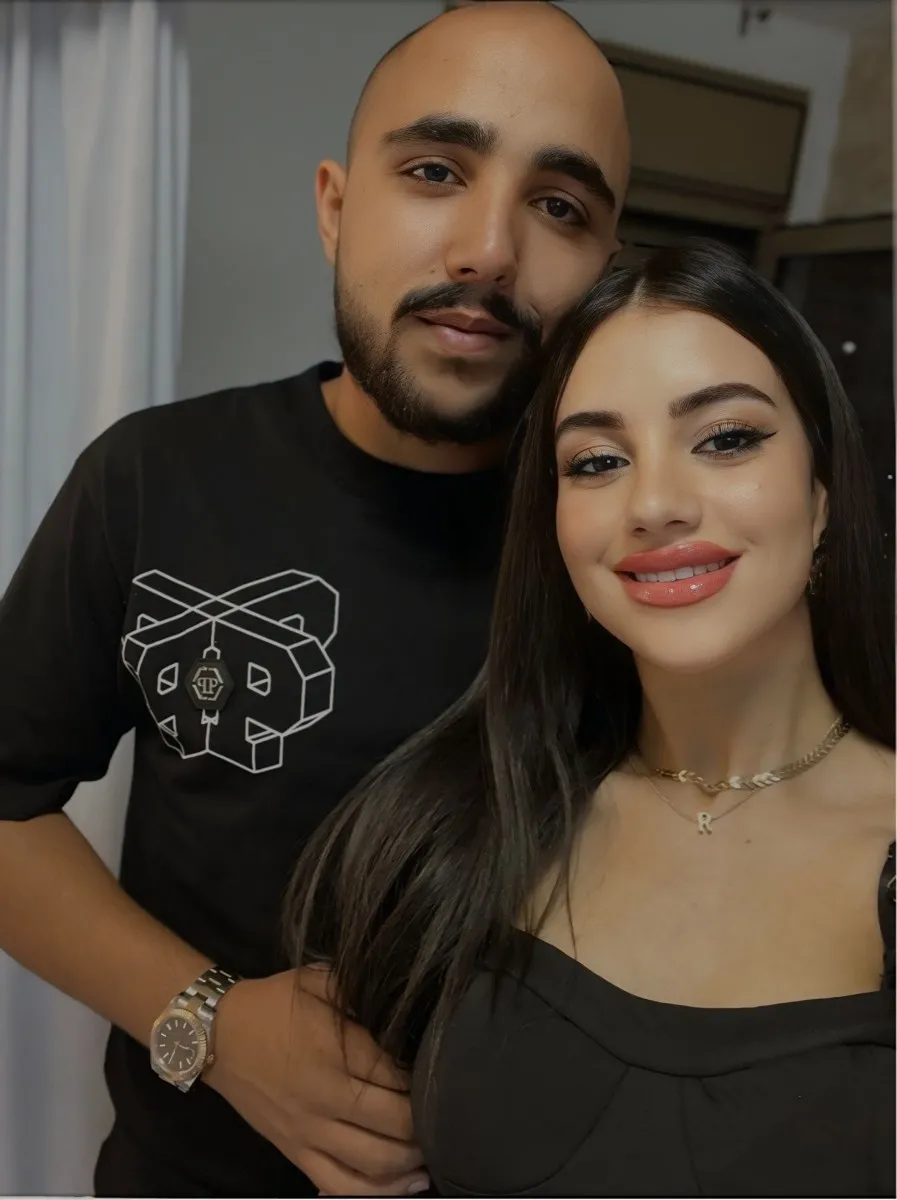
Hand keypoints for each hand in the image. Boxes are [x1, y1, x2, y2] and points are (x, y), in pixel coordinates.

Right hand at [205, 965, 428, 1195]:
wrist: (218, 1036)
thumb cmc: (274, 1003)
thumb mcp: (318, 981)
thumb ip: (360, 994)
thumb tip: (403, 1008)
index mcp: (334, 1052)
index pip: (397, 1077)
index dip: (426, 1079)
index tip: (443, 1071)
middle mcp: (325, 1098)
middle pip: (394, 1124)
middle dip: (427, 1122)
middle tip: (448, 1112)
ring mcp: (309, 1132)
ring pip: (373, 1163)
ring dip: (412, 1161)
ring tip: (434, 1149)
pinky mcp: (295, 1153)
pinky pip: (340, 1185)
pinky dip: (377, 1192)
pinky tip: (406, 1184)